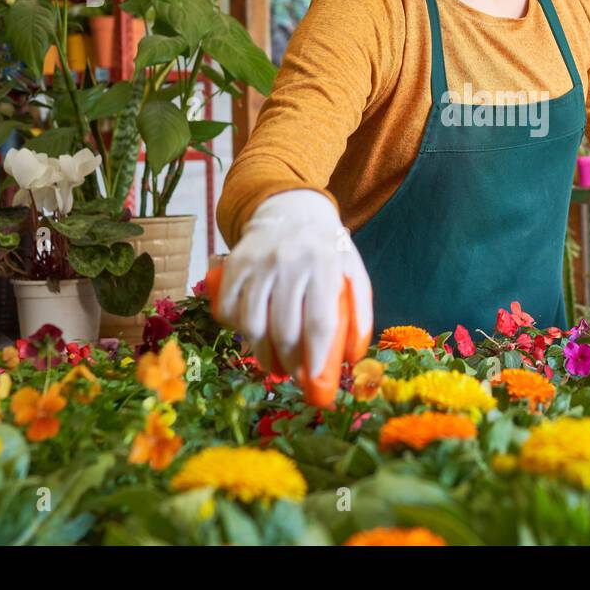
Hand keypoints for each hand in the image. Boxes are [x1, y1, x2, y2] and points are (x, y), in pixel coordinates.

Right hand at [215, 190, 372, 404]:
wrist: (291, 209)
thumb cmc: (326, 250)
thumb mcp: (353, 271)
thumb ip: (360, 311)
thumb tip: (353, 357)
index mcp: (324, 264)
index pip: (319, 321)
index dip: (316, 356)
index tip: (313, 380)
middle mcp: (289, 261)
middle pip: (284, 328)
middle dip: (289, 362)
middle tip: (293, 375)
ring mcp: (258, 262)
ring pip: (252, 323)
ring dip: (262, 353)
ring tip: (272, 364)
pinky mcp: (234, 263)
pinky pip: (229, 308)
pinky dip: (237, 330)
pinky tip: (251, 336)